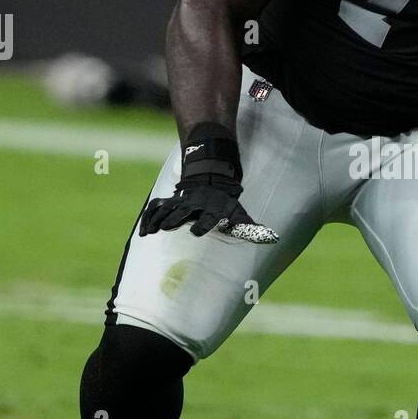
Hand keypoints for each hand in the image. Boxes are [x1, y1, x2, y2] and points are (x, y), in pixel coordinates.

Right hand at [140, 181, 278, 242]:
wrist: (211, 180)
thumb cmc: (226, 204)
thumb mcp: (239, 214)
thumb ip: (251, 228)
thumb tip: (273, 238)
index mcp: (213, 209)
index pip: (209, 216)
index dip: (203, 224)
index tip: (195, 232)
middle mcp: (195, 204)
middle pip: (184, 210)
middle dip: (175, 218)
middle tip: (166, 227)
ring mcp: (181, 202)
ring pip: (168, 208)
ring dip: (158, 219)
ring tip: (149, 232)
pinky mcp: (171, 203)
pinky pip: (157, 209)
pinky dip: (149, 218)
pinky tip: (144, 232)